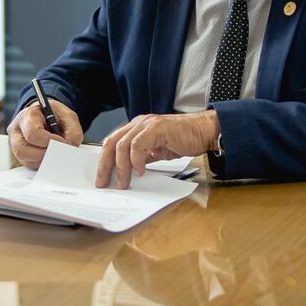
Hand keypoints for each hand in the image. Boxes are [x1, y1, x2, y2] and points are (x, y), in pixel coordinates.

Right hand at [7, 99, 83, 167]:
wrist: (47, 116)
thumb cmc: (55, 115)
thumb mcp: (67, 116)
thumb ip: (72, 131)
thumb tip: (70, 147)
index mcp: (27, 116)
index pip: (32, 133)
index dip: (48, 141)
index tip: (61, 143)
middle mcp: (17, 132)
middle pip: (22, 150)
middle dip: (43, 154)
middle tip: (57, 153)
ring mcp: (16, 145)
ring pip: (25, 160)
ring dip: (43, 161)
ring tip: (56, 155)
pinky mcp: (21, 156)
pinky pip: (29, 165)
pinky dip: (42, 164)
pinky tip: (51, 158)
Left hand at [96, 110, 219, 188]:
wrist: (203, 131)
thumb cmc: (184, 139)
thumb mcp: (158, 151)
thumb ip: (143, 157)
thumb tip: (129, 171)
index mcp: (136, 127)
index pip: (112, 142)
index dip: (104, 161)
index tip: (102, 178)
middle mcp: (139, 123)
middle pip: (112, 143)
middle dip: (105, 165)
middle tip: (104, 182)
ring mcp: (147, 124)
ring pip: (123, 145)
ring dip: (121, 167)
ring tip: (124, 182)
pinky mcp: (157, 128)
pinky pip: (138, 144)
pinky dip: (136, 160)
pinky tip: (140, 171)